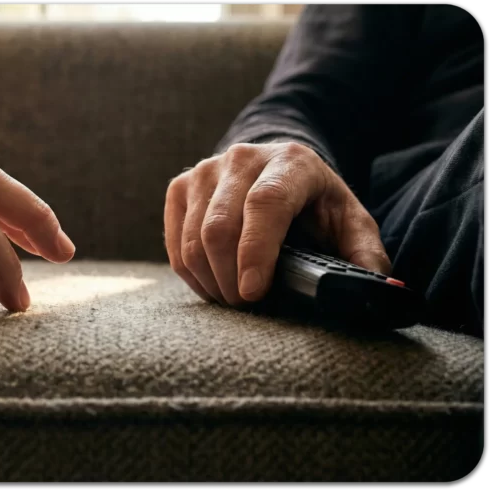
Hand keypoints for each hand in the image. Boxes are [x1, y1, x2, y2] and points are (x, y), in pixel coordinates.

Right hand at [164, 142, 390, 305]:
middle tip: (247, 307)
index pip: (264, 205)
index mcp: (291, 162)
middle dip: (230, 279)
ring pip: (194, 238)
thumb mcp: (350, 223)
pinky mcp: (181, 186)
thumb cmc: (316, 205)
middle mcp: (242, 158)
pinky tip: (212, 284)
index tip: (252, 293)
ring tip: (232, 298)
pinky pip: (175, 242)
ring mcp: (206, 170)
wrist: (275, 170)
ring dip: (210, 281)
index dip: (255, 251)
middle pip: (220, 227)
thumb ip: (365, 255)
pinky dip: (191, 273)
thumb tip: (377, 291)